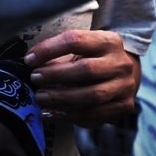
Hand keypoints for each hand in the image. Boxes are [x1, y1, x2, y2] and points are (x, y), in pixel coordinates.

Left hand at [25, 29, 139, 125]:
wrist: (124, 70)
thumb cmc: (94, 56)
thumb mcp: (80, 47)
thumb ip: (58, 53)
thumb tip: (31, 63)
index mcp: (107, 41)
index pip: (75, 40)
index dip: (48, 49)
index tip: (29, 60)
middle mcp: (120, 63)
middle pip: (87, 70)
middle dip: (55, 75)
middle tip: (35, 78)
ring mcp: (125, 86)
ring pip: (93, 96)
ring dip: (62, 98)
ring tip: (41, 97)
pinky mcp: (124, 106)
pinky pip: (95, 114)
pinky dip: (69, 116)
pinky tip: (51, 113)